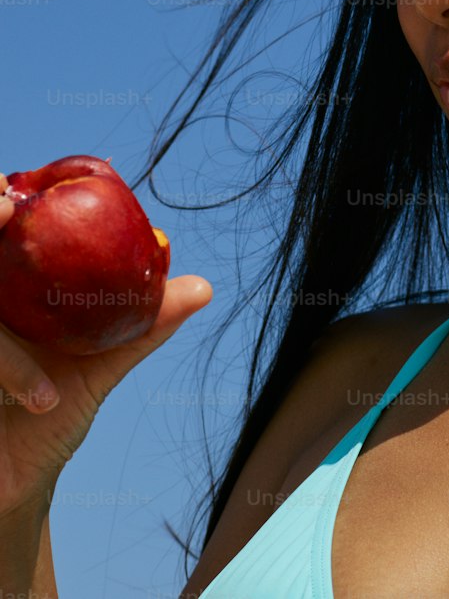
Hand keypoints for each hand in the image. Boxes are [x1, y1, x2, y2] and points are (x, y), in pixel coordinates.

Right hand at [0, 170, 212, 516]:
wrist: (15, 484)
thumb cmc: (50, 414)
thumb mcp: (99, 367)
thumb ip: (143, 325)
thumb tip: (203, 287)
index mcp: (8, 289)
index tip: (8, 191)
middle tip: (2, 209)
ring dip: (6, 352)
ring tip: (40, 388)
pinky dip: (12, 370)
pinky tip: (42, 400)